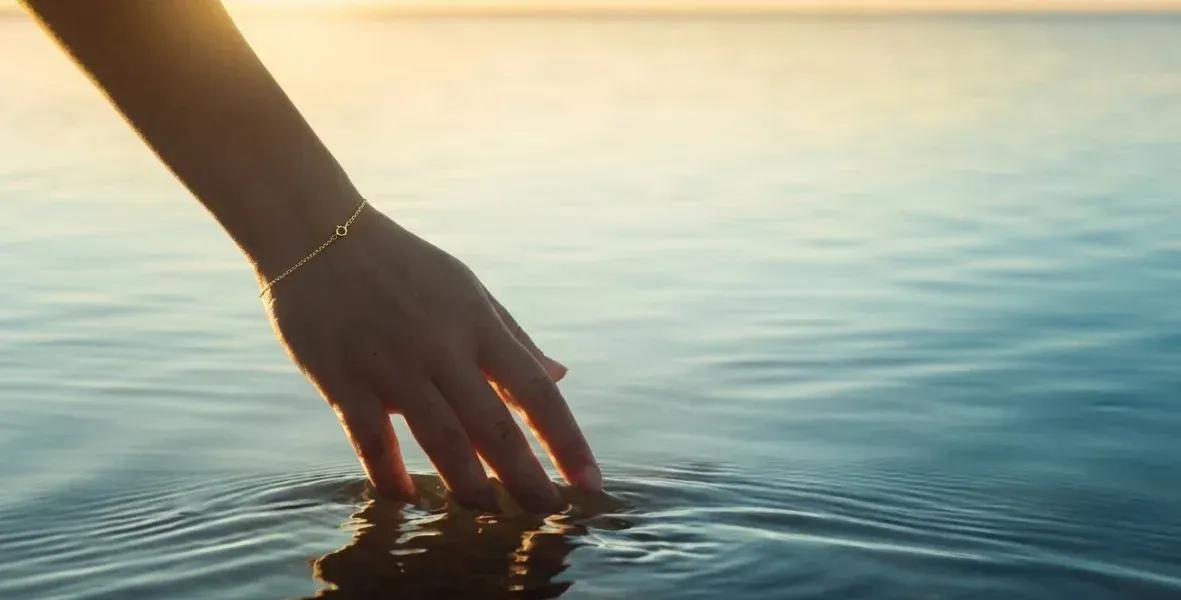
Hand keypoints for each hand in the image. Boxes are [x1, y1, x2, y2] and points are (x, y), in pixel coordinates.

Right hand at [260, 206, 599, 512]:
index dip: (568, 441)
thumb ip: (513, 337)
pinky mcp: (342, 379)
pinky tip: (408, 500)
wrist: (315, 232)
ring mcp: (391, 366)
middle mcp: (441, 348)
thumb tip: (561, 375)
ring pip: (440, 440)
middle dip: (526, 479)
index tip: (591, 482)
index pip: (536, 391)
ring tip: (488, 515)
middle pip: (494, 428)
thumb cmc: (401, 263)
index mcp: (477, 324)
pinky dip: (390, 475)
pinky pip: (370, 440)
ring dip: (469, 486)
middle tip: (547, 515)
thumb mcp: (466, 289)